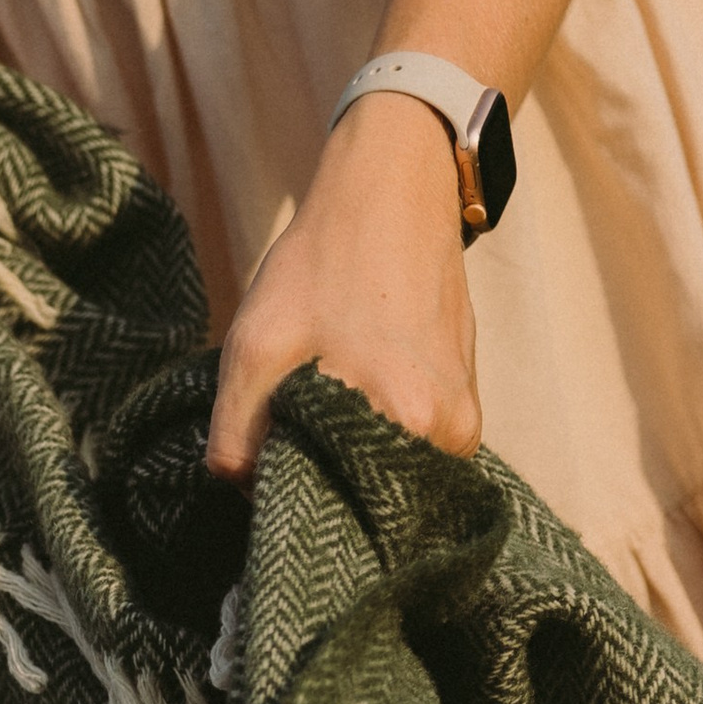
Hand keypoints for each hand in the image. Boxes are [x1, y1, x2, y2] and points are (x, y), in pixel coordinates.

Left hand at [205, 89, 477, 478]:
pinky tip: (353, 396)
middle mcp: (450, 434)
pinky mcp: (467, 409)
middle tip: (290, 434)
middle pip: (368, 499)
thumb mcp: (252, 349)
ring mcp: (465, 423)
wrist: (393, 193)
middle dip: (322, 483)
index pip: (339, 510)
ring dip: (346, 460)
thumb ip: (235, 438)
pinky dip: (372, 439)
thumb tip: (246, 497)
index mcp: (406, 421)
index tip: (271, 470)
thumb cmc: (320, 266)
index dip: (294, 500)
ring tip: (323, 408)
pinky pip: (407, 452)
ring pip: (387, 477)